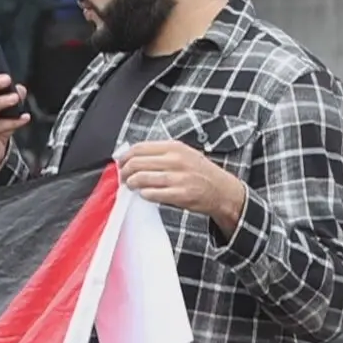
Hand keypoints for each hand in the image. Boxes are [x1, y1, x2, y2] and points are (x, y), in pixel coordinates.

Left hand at [119, 140, 246, 232]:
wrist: (222, 190)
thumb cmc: (199, 172)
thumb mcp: (182, 154)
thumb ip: (160, 154)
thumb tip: (131, 156)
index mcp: (174, 147)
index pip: (139, 148)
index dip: (125, 156)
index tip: (121, 163)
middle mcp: (176, 160)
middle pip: (136, 163)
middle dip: (124, 172)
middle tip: (124, 178)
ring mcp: (178, 177)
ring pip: (141, 179)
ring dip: (131, 184)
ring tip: (132, 186)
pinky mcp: (180, 194)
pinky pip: (151, 194)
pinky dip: (144, 194)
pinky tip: (145, 194)